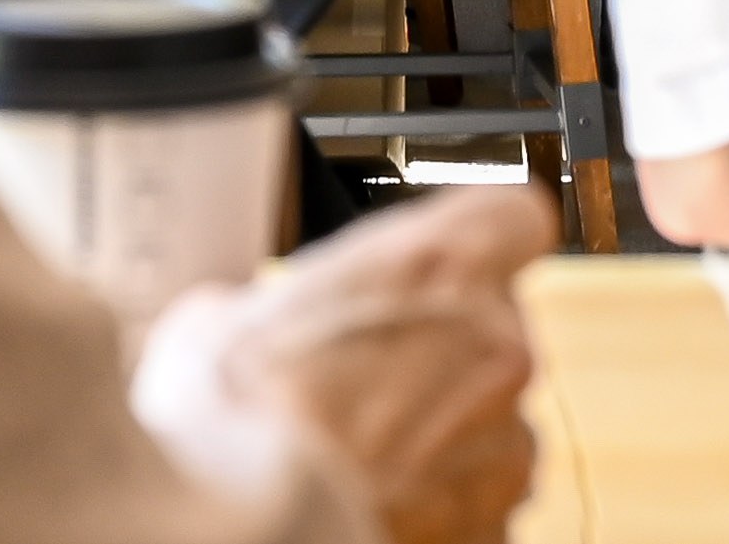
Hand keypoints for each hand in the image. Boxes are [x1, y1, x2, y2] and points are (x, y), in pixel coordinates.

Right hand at [129, 185, 553, 543]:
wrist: (243, 539)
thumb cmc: (227, 427)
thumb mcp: (215, 322)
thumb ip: (272, 306)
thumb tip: (239, 323)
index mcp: (440, 267)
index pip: (513, 217)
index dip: (476, 243)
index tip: (441, 264)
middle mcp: (494, 350)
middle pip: (491, 330)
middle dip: (433, 354)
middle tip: (353, 381)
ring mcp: (503, 449)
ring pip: (490, 424)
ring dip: (438, 436)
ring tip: (353, 461)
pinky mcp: (492, 530)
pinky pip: (476, 506)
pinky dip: (437, 509)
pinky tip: (368, 509)